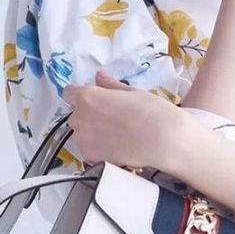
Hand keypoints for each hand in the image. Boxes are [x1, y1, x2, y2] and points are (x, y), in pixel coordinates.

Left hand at [61, 69, 185, 173]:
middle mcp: (79, 118)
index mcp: (88, 97)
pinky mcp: (90, 157)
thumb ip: (110, 85)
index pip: (69, 93)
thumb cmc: (152, 111)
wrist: (164, 141)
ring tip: (117, 135)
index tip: (96, 100)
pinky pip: (89, 149)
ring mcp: (83, 140)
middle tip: (114, 119)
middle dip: (90, 115)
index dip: (81, 95)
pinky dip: (99, 149)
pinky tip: (117, 147)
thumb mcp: (132, 92)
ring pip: (83, 133)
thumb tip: (99, 76)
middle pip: (77, 114)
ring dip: (93, 133)